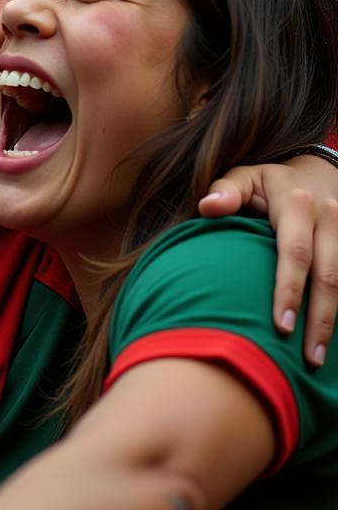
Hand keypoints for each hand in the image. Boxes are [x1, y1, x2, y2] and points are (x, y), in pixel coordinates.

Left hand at [200, 155, 337, 364]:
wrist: (315, 175)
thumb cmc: (266, 184)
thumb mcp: (244, 177)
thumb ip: (226, 191)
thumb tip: (207, 207)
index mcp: (297, 204)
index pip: (295, 253)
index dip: (289, 290)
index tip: (280, 325)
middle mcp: (329, 217)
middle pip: (328, 277)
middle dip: (318, 319)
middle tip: (308, 359)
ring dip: (333, 322)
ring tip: (317, 359)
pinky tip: (333, 340)